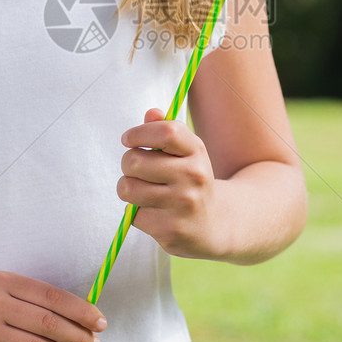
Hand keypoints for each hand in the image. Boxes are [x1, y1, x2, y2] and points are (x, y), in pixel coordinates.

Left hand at [119, 108, 217, 258]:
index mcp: (196, 152)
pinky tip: (154, 212)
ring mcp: (182, 204)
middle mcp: (193, 176)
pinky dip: (137, 213)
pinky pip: (133, 214)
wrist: (214, 225)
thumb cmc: (190, 181)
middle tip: (136, 170)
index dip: (139, 133)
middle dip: (127, 164)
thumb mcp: (186, 154)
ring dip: (127, 188)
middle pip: (134, 161)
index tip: (128, 139)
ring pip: (127, 188)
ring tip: (141, 191)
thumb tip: (151, 113)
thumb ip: (165, 131)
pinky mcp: (170, 228)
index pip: (166, 132)